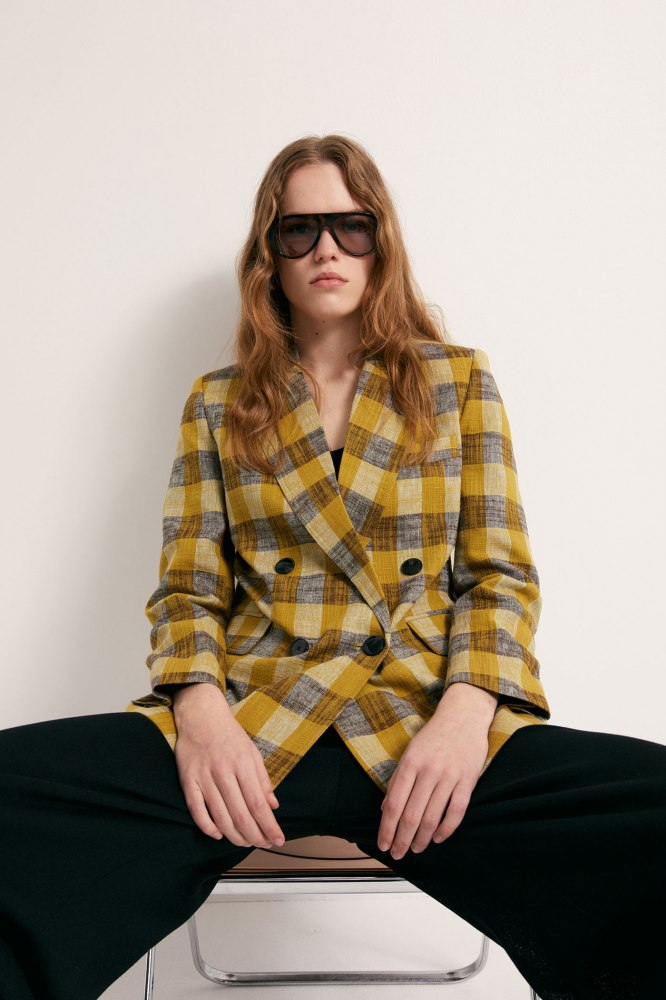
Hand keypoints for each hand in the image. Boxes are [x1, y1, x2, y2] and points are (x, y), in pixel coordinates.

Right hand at [173, 683, 284, 847]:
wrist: (200, 715)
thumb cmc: (229, 735)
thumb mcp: (252, 752)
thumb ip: (263, 779)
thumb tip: (273, 806)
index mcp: (243, 764)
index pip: (258, 804)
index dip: (269, 826)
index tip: (278, 839)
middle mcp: (223, 772)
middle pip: (241, 814)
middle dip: (255, 835)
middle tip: (263, 844)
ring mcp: (203, 777)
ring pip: (220, 816)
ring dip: (234, 835)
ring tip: (245, 842)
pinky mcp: (187, 779)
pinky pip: (196, 809)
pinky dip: (207, 826)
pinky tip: (218, 834)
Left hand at [377, 683, 497, 859]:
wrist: (463, 716)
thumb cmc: (433, 735)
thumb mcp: (409, 752)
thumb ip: (397, 779)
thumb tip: (385, 808)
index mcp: (410, 763)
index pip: (394, 804)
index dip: (386, 828)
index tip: (382, 844)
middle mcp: (428, 771)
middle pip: (411, 815)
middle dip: (402, 839)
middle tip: (397, 854)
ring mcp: (449, 776)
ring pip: (433, 818)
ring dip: (422, 839)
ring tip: (416, 848)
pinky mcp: (468, 780)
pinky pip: (456, 812)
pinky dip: (446, 829)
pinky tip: (438, 838)